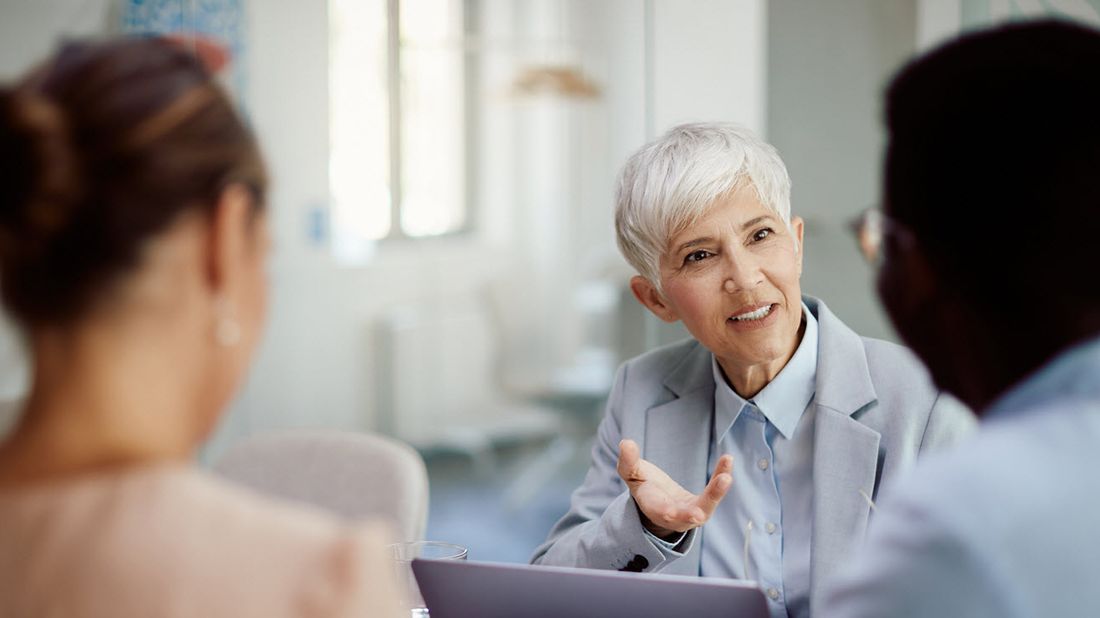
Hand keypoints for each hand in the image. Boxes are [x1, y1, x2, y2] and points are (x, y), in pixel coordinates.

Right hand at [616, 439, 732, 538]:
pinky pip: (715, 492)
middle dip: (691, 515)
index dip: (664, 512)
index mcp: (654, 507)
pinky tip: (727, 460)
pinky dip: (721, 476)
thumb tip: (625, 443)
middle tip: (699, 514)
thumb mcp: (632, 473)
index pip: (658, 510)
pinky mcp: (705, 504)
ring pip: (705, 506)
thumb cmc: (644, 486)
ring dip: (716, 493)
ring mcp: (692, 512)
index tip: (669, 513)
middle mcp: (674, 516)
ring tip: (725, 478)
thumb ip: (628, 461)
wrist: (661, 501)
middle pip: (684, 516)